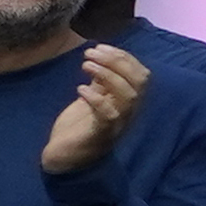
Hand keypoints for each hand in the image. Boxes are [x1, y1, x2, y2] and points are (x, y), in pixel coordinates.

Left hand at [50, 43, 154, 177]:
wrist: (65, 158)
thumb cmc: (79, 127)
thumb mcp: (92, 99)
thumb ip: (101, 83)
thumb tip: (101, 59)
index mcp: (127, 103)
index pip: (140, 75)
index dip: (123, 58)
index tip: (101, 47)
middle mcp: (127, 113)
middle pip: (139, 83)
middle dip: (117, 62)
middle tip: (91, 53)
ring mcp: (117, 125)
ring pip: (128, 97)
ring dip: (108, 76)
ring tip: (86, 65)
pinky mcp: (100, 135)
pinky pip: (108, 116)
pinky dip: (96, 99)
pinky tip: (81, 89)